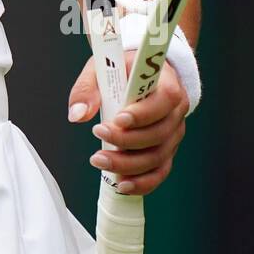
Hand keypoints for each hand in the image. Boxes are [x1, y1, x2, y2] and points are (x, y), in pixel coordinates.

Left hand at [67, 51, 189, 195]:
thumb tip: (77, 115)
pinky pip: (159, 172)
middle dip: (126, 141)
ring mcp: (173, 134)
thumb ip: (88, 88)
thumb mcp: (102, 68)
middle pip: (158, 134)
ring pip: (158, 157)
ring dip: (128, 164)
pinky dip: (142, 182)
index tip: (118, 119)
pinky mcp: (167, 150)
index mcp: (167, 85)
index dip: (142, 114)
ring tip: (100, 160)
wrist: (143, 76)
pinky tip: (122, 185)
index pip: (163, 101)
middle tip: (98, 135)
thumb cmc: (124, 70)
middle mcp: (175, 112)